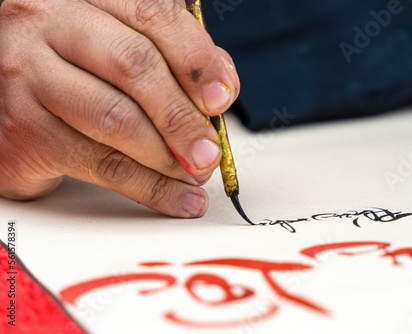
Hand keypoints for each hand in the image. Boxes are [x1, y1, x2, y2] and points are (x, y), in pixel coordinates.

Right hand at [0, 0, 239, 216]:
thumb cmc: (68, 70)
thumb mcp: (114, 45)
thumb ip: (168, 56)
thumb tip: (219, 88)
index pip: (151, 14)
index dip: (196, 59)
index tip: (222, 96)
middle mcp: (46, 26)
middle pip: (134, 66)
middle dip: (183, 115)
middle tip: (210, 148)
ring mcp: (27, 76)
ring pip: (118, 120)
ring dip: (169, 156)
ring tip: (196, 173)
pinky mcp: (21, 131)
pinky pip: (101, 165)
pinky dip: (150, 188)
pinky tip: (176, 197)